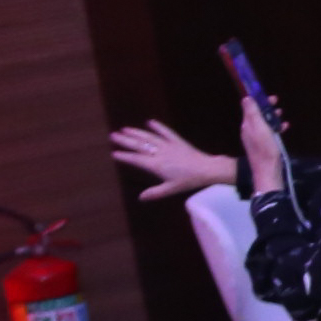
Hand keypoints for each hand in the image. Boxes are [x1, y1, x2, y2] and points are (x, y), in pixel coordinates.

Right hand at [108, 119, 235, 199]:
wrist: (207, 169)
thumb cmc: (189, 181)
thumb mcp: (171, 189)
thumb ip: (155, 193)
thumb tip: (140, 198)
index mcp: (157, 165)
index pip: (137, 159)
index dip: (125, 156)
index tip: (114, 153)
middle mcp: (160, 153)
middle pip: (140, 145)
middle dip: (126, 140)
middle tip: (113, 135)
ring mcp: (169, 145)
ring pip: (150, 137)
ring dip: (137, 132)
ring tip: (125, 129)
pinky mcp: (178, 141)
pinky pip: (167, 132)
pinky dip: (158, 126)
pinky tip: (150, 122)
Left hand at [237, 94, 287, 192]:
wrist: (268, 171)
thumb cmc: (265, 148)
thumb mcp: (259, 128)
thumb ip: (253, 113)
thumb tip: (246, 98)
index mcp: (247, 125)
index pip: (251, 108)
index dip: (259, 100)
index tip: (269, 96)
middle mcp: (250, 130)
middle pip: (257, 115)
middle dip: (267, 108)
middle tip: (277, 104)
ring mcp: (257, 139)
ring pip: (264, 123)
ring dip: (273, 117)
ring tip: (282, 114)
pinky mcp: (264, 145)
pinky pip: (270, 132)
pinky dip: (276, 127)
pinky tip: (285, 127)